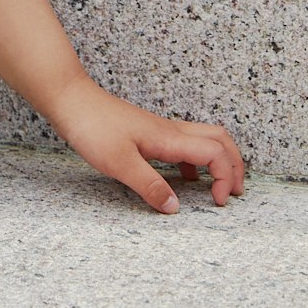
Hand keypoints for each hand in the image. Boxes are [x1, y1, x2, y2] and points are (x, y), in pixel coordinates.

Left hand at [44, 75, 244, 213]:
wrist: (70, 99)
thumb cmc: (92, 126)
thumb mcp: (119, 163)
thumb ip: (149, 186)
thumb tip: (174, 207)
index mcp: (169, 138)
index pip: (216, 153)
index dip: (227, 177)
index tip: (220, 201)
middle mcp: (170, 131)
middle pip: (220, 139)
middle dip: (236, 164)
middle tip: (236, 191)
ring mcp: (160, 130)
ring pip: (204, 139)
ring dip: (218, 160)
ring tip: (217, 186)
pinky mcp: (147, 132)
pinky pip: (183, 143)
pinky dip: (194, 160)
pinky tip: (183, 177)